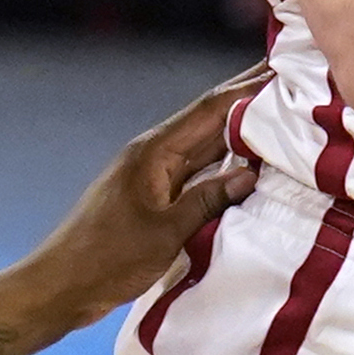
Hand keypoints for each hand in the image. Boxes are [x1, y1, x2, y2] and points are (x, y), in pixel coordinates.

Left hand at [3, 71, 263, 333]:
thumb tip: (251, 175)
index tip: (284, 69)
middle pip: (211, 122)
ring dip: (242, 134)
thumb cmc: (106, 258)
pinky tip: (251, 167)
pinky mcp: (156, 200)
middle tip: (292, 83)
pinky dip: (226, 167)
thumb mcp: (164, 232)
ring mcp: (156, 177)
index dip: (248, 88)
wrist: (61, 286)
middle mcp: (156, 155)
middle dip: (250, 102)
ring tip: (284, 119)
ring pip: (207, 148)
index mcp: (155, 151)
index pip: (210, 110)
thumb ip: (208, 201)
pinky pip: (199, 174)